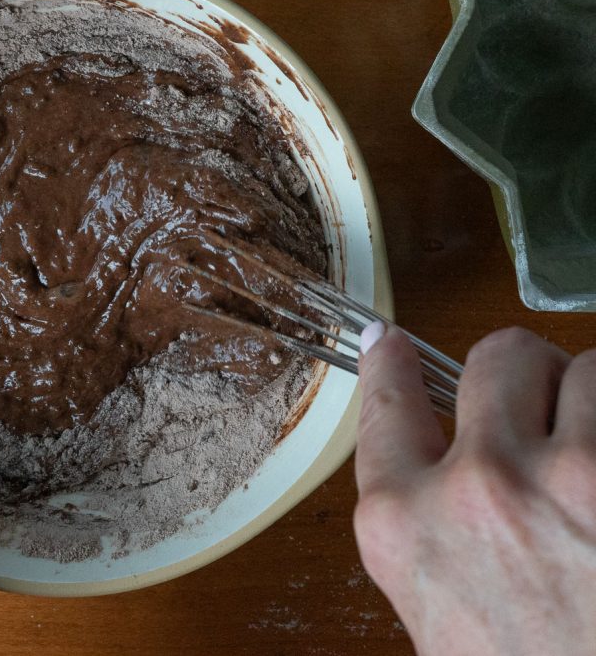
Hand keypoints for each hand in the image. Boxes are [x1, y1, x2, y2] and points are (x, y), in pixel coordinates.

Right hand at [354, 324, 595, 655]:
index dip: (390, 366)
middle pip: (497, 356)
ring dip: (595, 400)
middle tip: (545, 414)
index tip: (390, 342)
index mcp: (404, 526)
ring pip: (585, 366)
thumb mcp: (441, 618)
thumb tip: (447, 463)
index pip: (386, 406)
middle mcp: (474, 486)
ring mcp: (562, 476)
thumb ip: (430, 532)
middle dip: (525, 377)